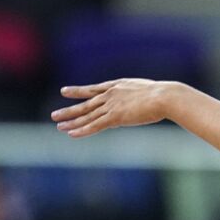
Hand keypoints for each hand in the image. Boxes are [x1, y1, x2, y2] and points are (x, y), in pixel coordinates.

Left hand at [51, 78, 185, 137]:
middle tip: (55, 114)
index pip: (94, 90)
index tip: (65, 91)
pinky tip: (71, 134)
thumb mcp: (149, 93)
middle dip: (69, 110)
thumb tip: (144, 104)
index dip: (79, 91)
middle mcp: (111, 95)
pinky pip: (94, 125)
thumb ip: (140, 98)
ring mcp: (111, 106)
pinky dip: (82, 130)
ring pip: (87, 115)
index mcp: (118, 86)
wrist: (165, 97)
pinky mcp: (115, 117)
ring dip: (71, 121)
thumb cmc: (165, 95)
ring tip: (58, 125)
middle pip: (85, 104)